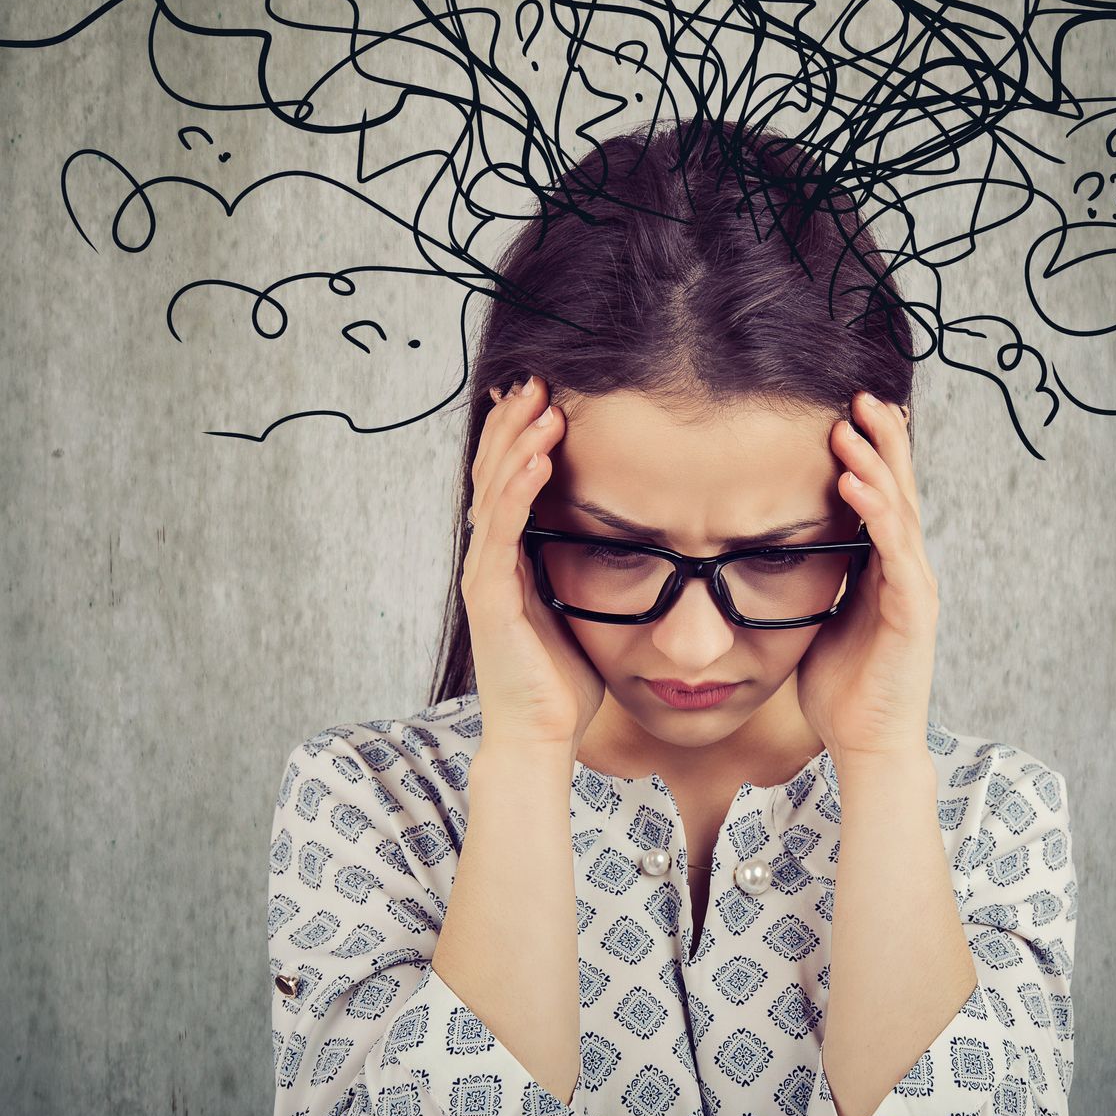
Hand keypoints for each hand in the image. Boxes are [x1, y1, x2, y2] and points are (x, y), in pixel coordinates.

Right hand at [461, 374, 604, 759]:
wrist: (539, 736)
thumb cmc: (564, 678)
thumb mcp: (580, 605)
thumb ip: (588, 567)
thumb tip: (631, 532)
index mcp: (508, 556)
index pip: (507, 479)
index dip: (520, 435)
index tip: (547, 394)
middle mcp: (489, 558)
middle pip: (492, 472)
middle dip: (514, 424)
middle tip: (536, 380)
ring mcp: (485, 575)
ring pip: (494, 492)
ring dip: (519, 444)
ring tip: (543, 406)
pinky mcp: (490, 597)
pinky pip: (502, 532)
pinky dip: (519, 491)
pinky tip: (540, 460)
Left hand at [794, 393, 937, 763]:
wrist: (867, 743)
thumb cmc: (841, 685)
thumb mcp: (819, 615)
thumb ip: (811, 578)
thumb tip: (770, 547)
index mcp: (884, 567)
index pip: (883, 495)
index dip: (872, 451)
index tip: (849, 409)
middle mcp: (906, 569)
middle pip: (900, 488)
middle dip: (883, 438)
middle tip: (862, 393)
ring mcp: (914, 588)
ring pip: (900, 510)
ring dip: (877, 463)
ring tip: (852, 424)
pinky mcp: (913, 613)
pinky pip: (895, 553)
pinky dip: (877, 514)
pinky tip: (855, 485)